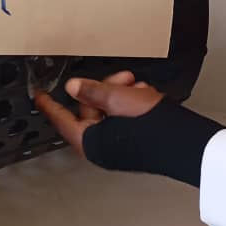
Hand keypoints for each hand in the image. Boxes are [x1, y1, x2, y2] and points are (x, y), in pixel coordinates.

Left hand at [34, 71, 162, 154]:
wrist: (186, 143)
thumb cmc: (154, 128)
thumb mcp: (117, 99)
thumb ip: (92, 91)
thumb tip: (73, 87)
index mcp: (91, 141)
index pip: (62, 119)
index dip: (49, 105)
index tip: (39, 96)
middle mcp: (103, 147)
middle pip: (91, 110)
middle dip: (106, 89)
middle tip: (121, 78)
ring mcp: (120, 146)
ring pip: (111, 111)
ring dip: (122, 94)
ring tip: (139, 87)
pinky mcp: (135, 142)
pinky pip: (125, 118)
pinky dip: (133, 103)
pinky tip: (147, 96)